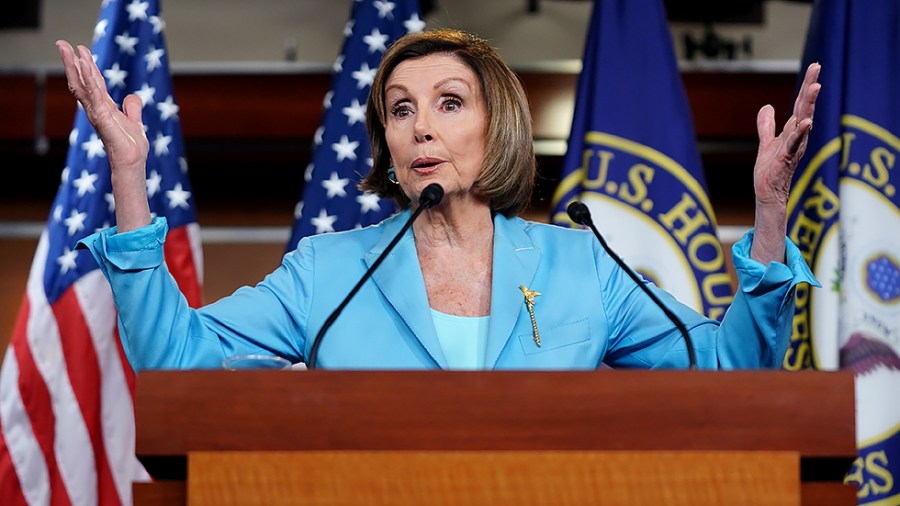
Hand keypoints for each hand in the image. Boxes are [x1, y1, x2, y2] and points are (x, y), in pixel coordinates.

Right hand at [56, 41, 150, 230]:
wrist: (133, 162)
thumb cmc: (132, 147)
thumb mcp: (135, 122)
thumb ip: (132, 109)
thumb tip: (132, 96)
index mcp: (104, 107)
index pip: (93, 83)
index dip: (87, 66)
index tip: (81, 50)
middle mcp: (96, 108)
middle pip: (81, 81)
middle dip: (72, 62)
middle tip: (63, 43)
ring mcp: (97, 113)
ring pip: (82, 85)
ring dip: (75, 67)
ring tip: (69, 49)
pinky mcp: (102, 117)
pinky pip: (94, 94)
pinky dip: (88, 79)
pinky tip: (84, 66)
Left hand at [754, 63, 821, 206]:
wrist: (768, 192)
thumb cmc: (771, 170)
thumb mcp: (766, 142)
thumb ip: (767, 125)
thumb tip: (767, 106)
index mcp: (793, 130)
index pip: (801, 103)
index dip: (806, 85)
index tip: (814, 66)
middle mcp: (798, 135)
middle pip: (805, 106)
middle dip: (810, 86)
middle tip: (817, 66)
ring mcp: (794, 145)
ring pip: (803, 120)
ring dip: (809, 104)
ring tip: (815, 86)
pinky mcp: (787, 157)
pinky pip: (795, 142)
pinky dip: (801, 131)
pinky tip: (807, 121)